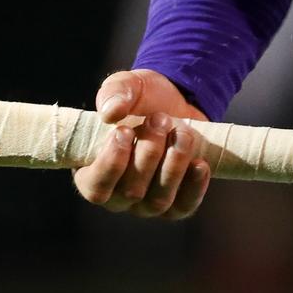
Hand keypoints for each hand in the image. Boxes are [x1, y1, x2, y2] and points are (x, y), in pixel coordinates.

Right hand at [71, 68, 213, 219]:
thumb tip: (110, 113)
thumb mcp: (126, 86)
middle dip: (149, 152)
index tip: (125, 131)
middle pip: (131, 192)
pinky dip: (193, 186)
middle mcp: (119, 197)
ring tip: (182, 131)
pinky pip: (184, 207)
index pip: (95, 188)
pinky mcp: (177, 202)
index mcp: (93, 174)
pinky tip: (199, 163)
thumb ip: (114, 94)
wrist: (177, 101)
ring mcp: (148, 204)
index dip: (111, 163)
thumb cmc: (141, 99)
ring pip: (158, 200)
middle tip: (160, 119)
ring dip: (173, 164)